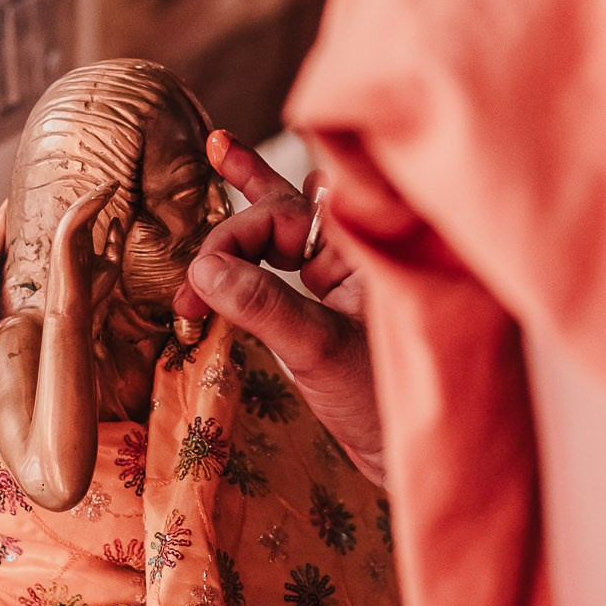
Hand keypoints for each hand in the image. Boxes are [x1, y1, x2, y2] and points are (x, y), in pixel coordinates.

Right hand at [52, 181, 125, 323]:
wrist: (78, 312)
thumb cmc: (92, 292)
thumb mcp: (111, 262)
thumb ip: (114, 241)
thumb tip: (117, 219)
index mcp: (80, 241)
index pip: (89, 214)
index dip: (101, 200)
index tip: (116, 188)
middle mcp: (70, 238)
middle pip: (81, 208)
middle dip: (97, 193)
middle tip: (114, 182)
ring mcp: (64, 240)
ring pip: (76, 210)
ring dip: (93, 196)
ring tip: (110, 186)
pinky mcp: (62, 243)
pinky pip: (74, 218)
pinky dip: (88, 206)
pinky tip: (102, 198)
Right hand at [173, 134, 385, 483]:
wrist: (413, 453)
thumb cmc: (386, 403)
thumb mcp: (320, 351)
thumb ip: (264, 306)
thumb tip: (203, 269)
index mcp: (373, 245)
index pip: (292, 210)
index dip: (238, 236)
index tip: (202, 279)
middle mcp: (361, 249)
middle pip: (286, 209)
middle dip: (233, 233)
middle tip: (192, 279)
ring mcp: (345, 273)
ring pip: (285, 225)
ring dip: (242, 220)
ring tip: (218, 152)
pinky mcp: (328, 300)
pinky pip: (283, 261)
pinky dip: (252, 247)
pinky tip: (234, 190)